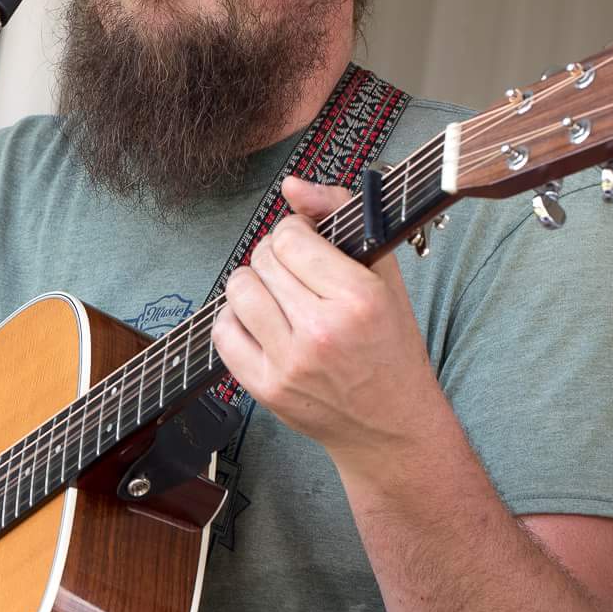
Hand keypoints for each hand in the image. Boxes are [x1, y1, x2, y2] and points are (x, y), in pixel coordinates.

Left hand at [210, 175, 441, 460]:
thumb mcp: (383, 276)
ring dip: (252, 285)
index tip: (307, 244)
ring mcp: (289, 362)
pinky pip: (222, 332)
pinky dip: (235, 320)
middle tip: (294, 275)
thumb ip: (341, 217)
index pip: (292, 238)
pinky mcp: (265, 388)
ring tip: (275, 295)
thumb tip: (292, 185)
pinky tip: (259, 323)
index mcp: (358, 299)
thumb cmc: (389, 347)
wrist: (390, 426)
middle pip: (262, 261)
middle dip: (274, 258)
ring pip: (238, 291)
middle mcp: (322, 330)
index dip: (295, 233)